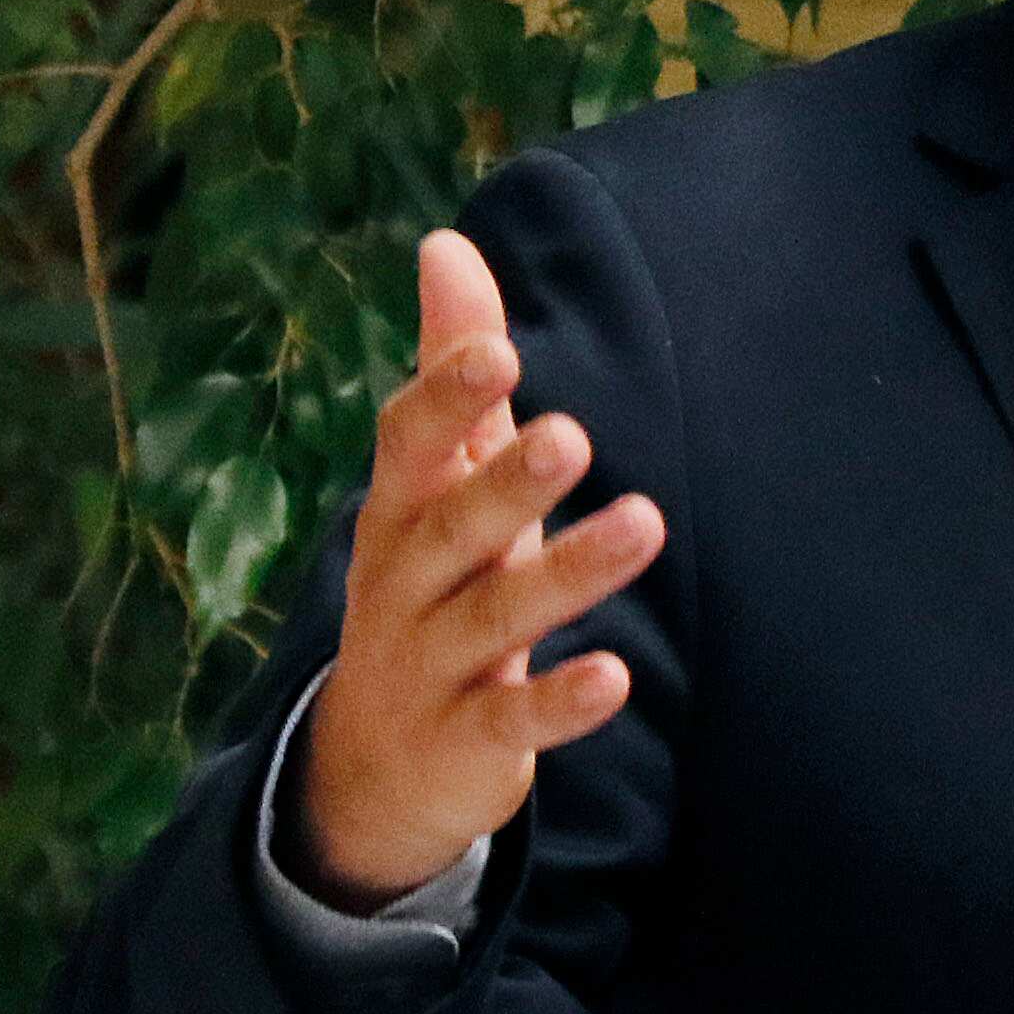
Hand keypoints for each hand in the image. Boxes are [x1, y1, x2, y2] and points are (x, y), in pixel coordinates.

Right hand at [291, 227, 669, 908]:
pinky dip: (560, 703)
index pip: (407, 445)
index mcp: (399, 511)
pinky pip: (513, 719)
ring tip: (645, 524)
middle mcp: (404, 583)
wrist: (368, 770)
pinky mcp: (467, 741)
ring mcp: (430, 666)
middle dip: (507, 481)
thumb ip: (450, 373)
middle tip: (571, 434)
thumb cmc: (427, 587)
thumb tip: (446, 244)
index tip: (498, 349)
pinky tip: (615, 678)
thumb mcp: (434, 484)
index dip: (445, 398)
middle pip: (454, 526)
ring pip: (496, 616)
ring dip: (568, 573)